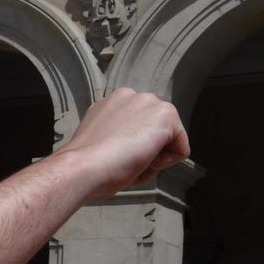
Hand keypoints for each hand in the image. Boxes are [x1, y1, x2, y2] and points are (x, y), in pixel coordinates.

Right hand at [52, 88, 189, 199]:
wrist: (83, 168)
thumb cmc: (85, 164)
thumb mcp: (101, 140)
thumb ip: (119, 134)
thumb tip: (133, 147)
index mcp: (113, 102)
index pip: (138, 128)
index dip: (129, 149)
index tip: (112, 154)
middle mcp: (133, 96)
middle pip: (155, 131)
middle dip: (145, 148)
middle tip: (122, 158)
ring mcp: (150, 102)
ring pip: (168, 138)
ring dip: (154, 154)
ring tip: (131, 159)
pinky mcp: (166, 115)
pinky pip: (181, 149)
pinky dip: (166, 162)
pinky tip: (143, 159)